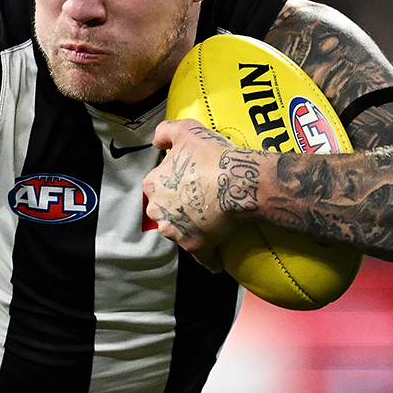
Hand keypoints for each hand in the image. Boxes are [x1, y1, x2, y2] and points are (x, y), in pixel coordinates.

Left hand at [143, 119, 259, 272]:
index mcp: (152, 185)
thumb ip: (165, 131)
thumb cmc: (212, 155)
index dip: (174, 182)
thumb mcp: (186, 130)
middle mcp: (158, 210)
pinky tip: (215, 262)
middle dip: (178, 208)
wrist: (240, 180)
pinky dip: (209, 259)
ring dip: (191, 230)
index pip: (158, 185)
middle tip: (201, 200)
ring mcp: (176, 231)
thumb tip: (156, 142)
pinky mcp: (196, 246)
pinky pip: (202, 257)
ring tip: (209, 224)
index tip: (189, 180)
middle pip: (166, 210)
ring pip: (180, 232)